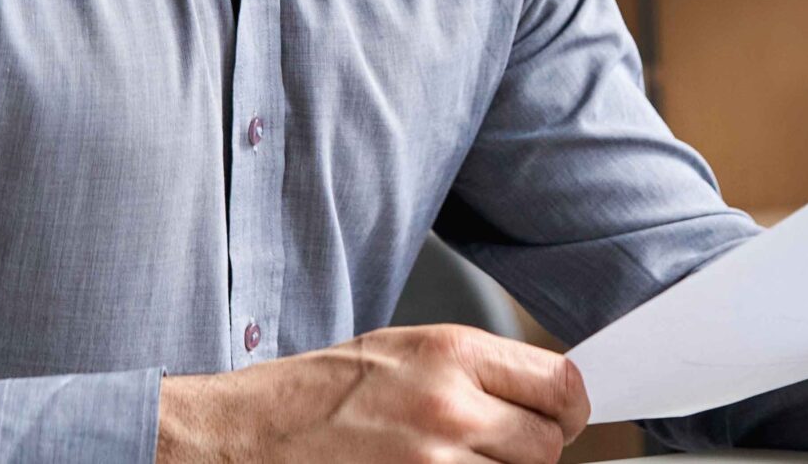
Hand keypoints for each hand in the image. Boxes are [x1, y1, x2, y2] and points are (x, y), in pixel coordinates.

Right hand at [155, 323, 589, 463]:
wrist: (240, 439)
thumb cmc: (308, 397)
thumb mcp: (397, 355)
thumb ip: (470, 372)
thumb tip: (535, 397)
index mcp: (449, 354)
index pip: (560, 385)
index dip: (567, 409)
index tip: (559, 419)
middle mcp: (449, 408)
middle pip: (547, 445)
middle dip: (530, 452)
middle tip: (497, 450)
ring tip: (447, 462)